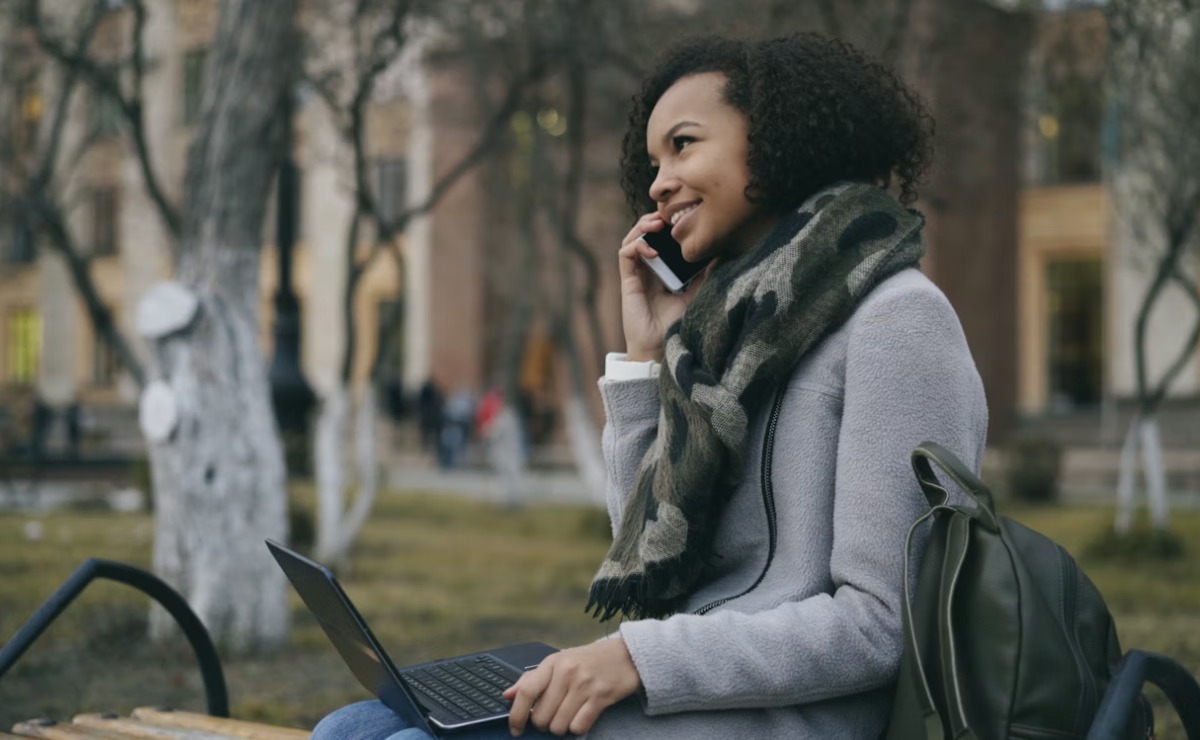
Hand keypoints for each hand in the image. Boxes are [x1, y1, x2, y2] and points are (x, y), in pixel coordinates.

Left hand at [504, 638, 640, 736]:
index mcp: (552, 663)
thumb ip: (532, 679)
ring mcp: (584, 685)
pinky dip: (577, 728)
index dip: (516, 715)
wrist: (625, 655)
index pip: (526, 691)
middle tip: (552, 717)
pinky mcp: (601, 697)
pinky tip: (581, 717)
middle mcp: (567, 672)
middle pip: (541, 716)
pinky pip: (579, 727)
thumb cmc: (587, 660)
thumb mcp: (559, 662)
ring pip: (559, 726)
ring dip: (561, 728)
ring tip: (567, 717)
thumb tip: (507, 696)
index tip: (515, 729)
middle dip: (544, 724)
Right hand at [618, 214, 706, 362]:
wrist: (660, 348)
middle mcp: (647, 269)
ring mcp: (636, 274)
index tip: (682, 218)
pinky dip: (637, 246)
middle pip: (644, 234)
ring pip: (632, 239)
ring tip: (657, 224)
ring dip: (642, 227)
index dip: (667, 225)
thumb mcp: (696, 295)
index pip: (660, 239)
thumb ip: (705, 276)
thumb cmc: (676, 325)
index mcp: (662, 270)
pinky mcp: (628, 281)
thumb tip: (722, 255)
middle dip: (653, 219)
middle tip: (668, 215)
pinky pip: (625, 254)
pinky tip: (652, 250)